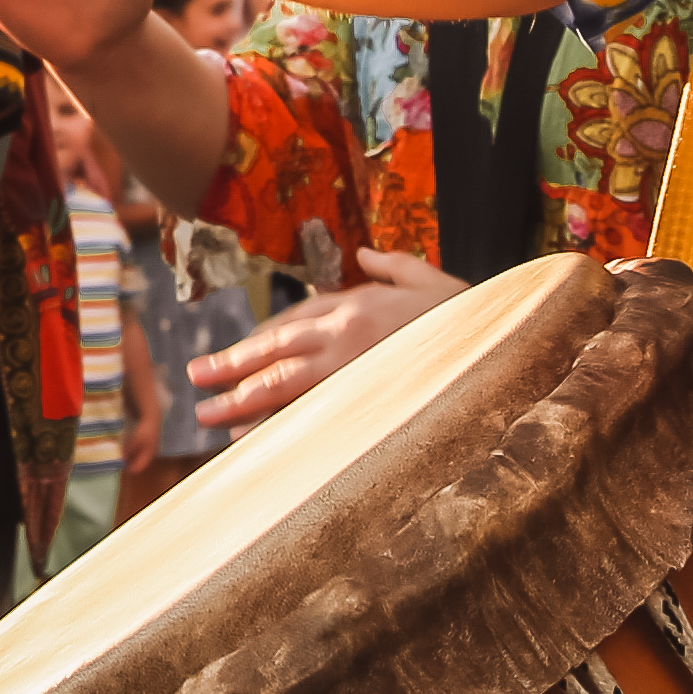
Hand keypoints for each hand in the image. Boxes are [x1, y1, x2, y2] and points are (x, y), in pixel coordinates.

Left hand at [190, 246, 469, 430]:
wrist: (498, 344)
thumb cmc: (467, 313)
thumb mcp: (426, 277)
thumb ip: (390, 265)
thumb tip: (363, 254)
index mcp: (355, 306)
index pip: (295, 322)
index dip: (262, 342)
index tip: (238, 357)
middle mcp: (343, 334)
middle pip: (274, 350)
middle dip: (231, 365)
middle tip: (194, 378)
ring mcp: (349, 368)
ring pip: (281, 382)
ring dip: (239, 398)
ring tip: (207, 413)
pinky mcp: (360, 398)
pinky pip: (308, 414)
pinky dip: (276, 426)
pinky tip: (250, 440)